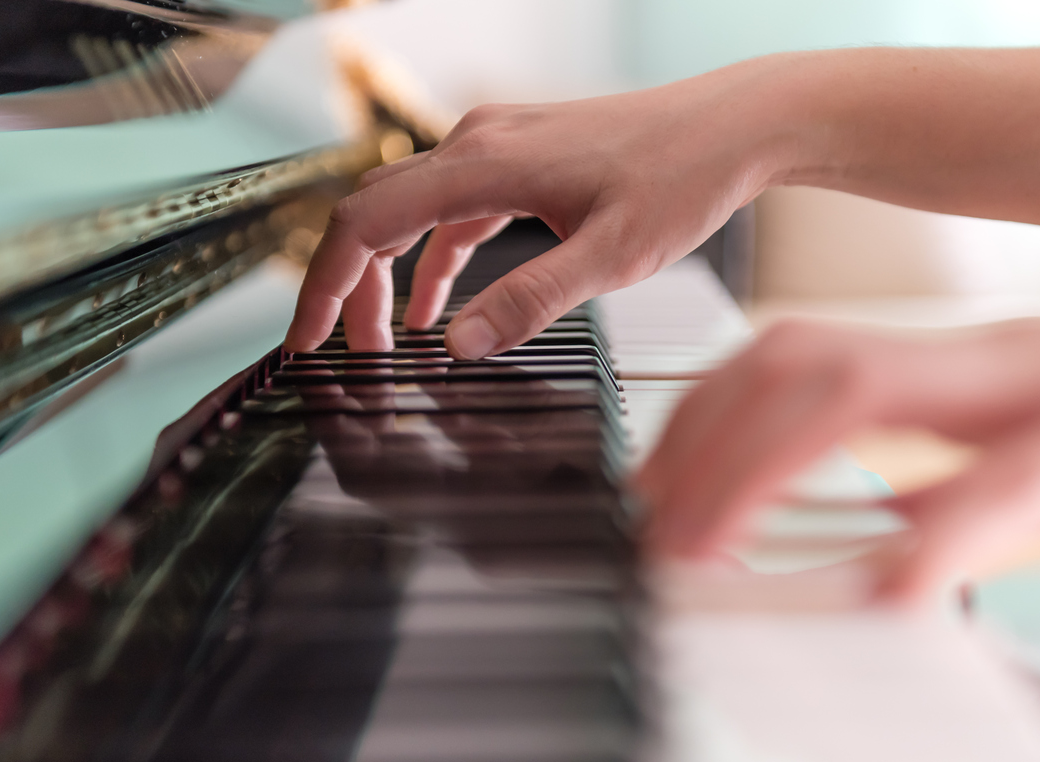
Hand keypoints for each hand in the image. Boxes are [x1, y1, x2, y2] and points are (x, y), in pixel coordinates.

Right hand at [285, 60, 796, 355]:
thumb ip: (531, 298)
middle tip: (350, 357)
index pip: (366, 221)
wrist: (733, 126)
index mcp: (483, 162)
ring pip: (409, 213)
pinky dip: (431, 259)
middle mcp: (476, 143)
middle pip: (373, 215)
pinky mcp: (519, 159)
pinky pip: (451, 211)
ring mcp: (495, 146)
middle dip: (350, 290)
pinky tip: (434, 306)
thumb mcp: (610, 255)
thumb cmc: (682, 178)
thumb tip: (459, 343)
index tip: (307, 340)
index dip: (326, 285)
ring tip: (385, 342)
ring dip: (388, 278)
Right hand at [636, 318, 1039, 603]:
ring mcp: (968, 349)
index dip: (931, 542)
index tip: (864, 610)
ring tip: (665, 502)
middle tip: (686, 549)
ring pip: (812, 351)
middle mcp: (1029, 368)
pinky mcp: (932, 358)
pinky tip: (703, 460)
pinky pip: (805, 359)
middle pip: (860, 382)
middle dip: (748, 465)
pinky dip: (733, 408)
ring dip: (718, 424)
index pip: (1016, 477)